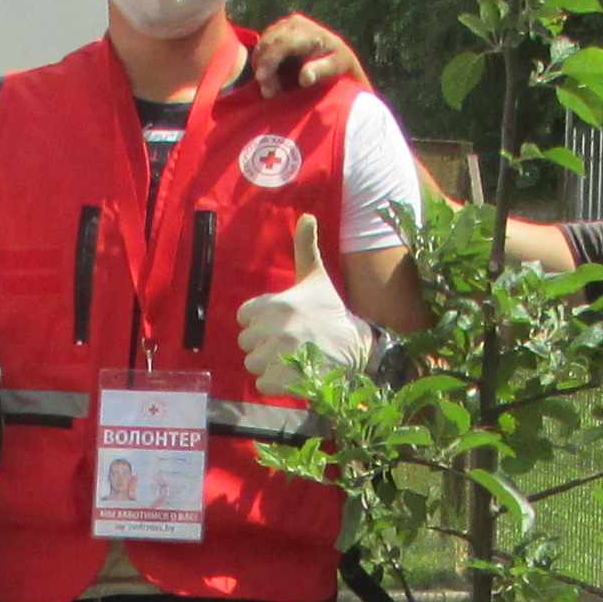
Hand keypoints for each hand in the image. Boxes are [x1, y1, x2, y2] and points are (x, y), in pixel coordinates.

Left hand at [237, 215, 373, 399]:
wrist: (357, 346)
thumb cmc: (330, 310)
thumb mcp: (317, 278)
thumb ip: (305, 248)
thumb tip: (306, 216)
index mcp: (278, 303)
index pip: (244, 317)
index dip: (259, 321)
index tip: (280, 322)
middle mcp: (279, 328)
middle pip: (246, 343)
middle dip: (263, 344)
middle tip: (287, 342)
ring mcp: (283, 356)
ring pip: (253, 364)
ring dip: (268, 364)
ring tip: (291, 358)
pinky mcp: (288, 380)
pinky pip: (263, 385)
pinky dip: (275, 384)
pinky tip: (293, 374)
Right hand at [250, 11, 365, 94]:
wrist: (337, 56)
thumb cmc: (338, 64)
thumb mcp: (337, 68)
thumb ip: (321, 70)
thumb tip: (305, 77)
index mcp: (309, 31)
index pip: (283, 42)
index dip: (270, 60)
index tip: (262, 78)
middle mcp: (294, 23)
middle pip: (268, 43)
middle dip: (263, 68)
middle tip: (269, 93)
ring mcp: (283, 24)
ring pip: (262, 45)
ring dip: (261, 68)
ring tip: (271, 90)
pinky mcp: (276, 30)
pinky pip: (262, 46)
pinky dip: (261, 63)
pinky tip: (269, 78)